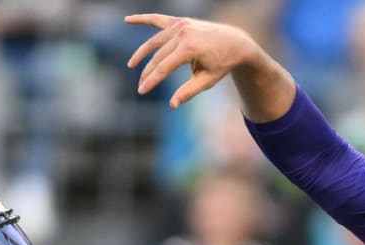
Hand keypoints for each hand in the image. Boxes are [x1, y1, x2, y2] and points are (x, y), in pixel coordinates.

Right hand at [125, 14, 260, 107]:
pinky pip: (158, 20)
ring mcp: (181, 25)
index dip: (151, 81)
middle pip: (158, 56)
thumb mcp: (206, 81)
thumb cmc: (222, 64)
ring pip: (155, 41)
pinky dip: (143, 19)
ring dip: (141, 53)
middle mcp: (183, 33)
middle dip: (147, 72)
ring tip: (131, 66)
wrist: (236, 43)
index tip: (141, 91)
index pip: (164, 67)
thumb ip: (188, 92)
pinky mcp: (181, 21)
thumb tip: (172, 105)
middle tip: (140, 87)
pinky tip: (127, 20)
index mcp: (190, 47)